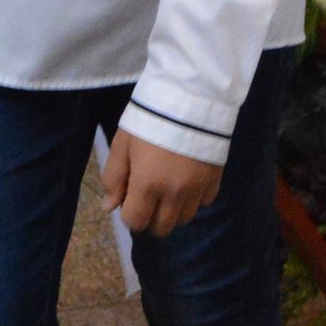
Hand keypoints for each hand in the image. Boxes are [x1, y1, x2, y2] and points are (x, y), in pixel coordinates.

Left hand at [102, 130, 221, 236]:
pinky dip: (195, 198)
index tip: (130, 199)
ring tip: (168, 189)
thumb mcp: (123, 144)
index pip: (136, 222)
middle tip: (148, 198)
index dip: (129, 214)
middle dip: (151, 219)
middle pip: (162, 228)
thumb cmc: (149, 120)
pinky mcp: (215, 179)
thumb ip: (114, 178)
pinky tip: (188, 181)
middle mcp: (174, 194)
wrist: (190, 97)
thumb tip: (109, 207)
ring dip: (173, 211)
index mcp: (147, 185)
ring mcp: (198, 188)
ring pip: (185, 219)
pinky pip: (204, 203)